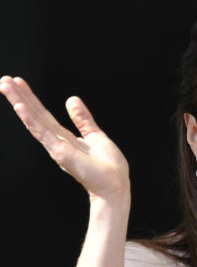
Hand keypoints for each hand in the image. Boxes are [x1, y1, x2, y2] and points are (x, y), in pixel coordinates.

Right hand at [1, 76, 128, 204]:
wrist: (115, 186)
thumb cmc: (108, 167)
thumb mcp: (95, 136)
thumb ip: (82, 119)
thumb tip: (71, 99)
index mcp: (64, 138)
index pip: (43, 115)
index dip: (31, 98)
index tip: (18, 82)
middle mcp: (56, 141)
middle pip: (35, 115)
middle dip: (19, 97)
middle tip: (3, 80)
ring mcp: (56, 147)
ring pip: (34, 120)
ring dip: (19, 102)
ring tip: (5, 85)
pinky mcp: (60, 152)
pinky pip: (43, 133)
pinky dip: (31, 119)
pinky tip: (20, 106)